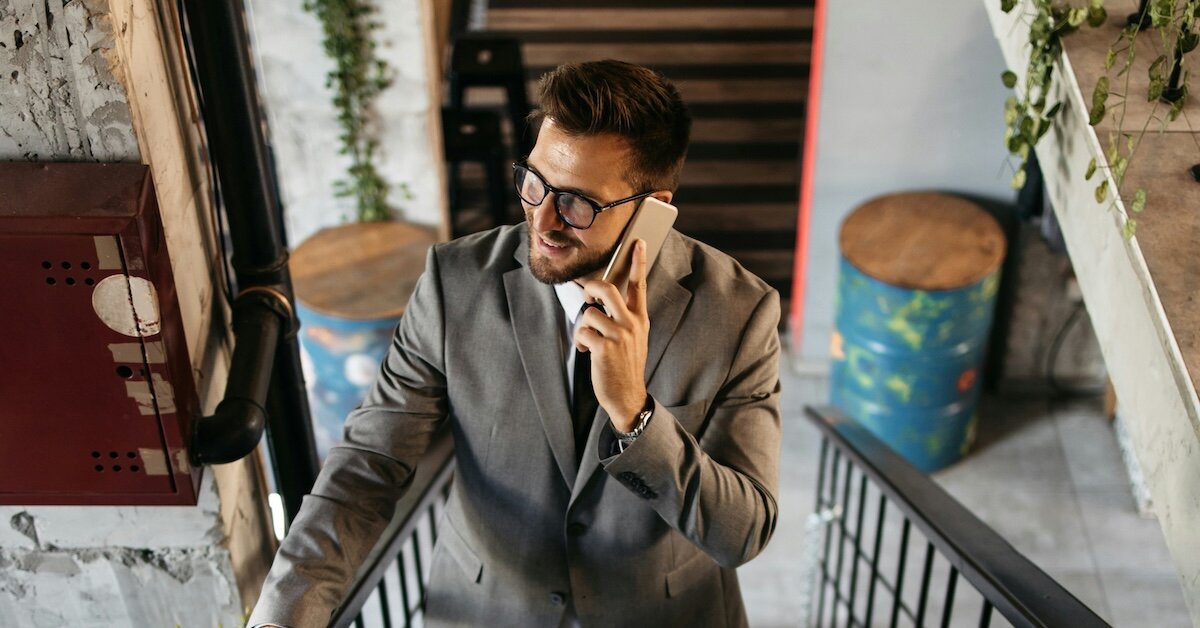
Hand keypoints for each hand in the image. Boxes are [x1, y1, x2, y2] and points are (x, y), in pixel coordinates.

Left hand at [575, 239, 649, 430]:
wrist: (628, 395)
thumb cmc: (626, 365)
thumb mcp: (634, 338)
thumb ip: (625, 318)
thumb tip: (603, 301)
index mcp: (640, 319)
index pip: (639, 285)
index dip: (638, 262)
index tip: (638, 243)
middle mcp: (631, 323)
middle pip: (607, 289)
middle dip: (591, 288)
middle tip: (587, 297)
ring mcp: (619, 335)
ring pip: (589, 312)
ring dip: (583, 327)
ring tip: (590, 341)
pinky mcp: (605, 347)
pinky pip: (583, 331)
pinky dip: (580, 341)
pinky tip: (588, 352)